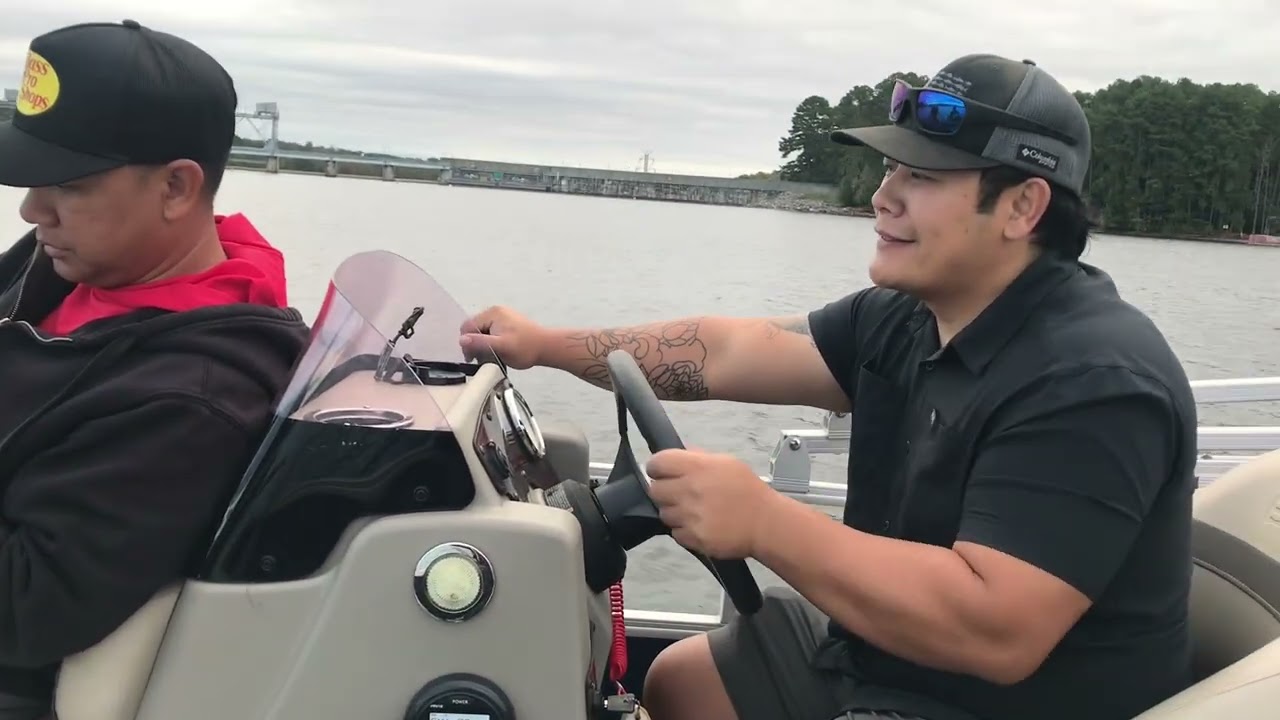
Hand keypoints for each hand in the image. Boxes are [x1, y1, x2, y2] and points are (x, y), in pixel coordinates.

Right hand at [458, 305, 547, 369]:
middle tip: (483, 358)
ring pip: (483, 331)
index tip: (472, 357)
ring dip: (484, 344)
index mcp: (493, 314)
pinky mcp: (508, 323)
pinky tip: (499, 351)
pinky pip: (492, 332)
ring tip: (493, 355)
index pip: (468, 326)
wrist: (546, 347)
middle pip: (474, 328)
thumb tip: (462, 340)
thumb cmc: (526, 348)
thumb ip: (480, 343)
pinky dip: (492, 342)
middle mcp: (496, 312)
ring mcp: (502, 316)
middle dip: (475, 343)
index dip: (467, 343)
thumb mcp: (500, 347)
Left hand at [645, 448, 775, 558]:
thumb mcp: (726, 462)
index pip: (656, 463)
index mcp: (696, 467)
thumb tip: (678, 455)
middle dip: (665, 492)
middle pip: (654, 490)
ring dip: (674, 513)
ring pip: (663, 513)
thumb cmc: (747, 490)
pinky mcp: (693, 538)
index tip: (665, 473)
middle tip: (680, 494)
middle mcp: (689, 490)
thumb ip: (698, 458)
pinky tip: (700, 525)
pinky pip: (675, 533)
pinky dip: (684, 531)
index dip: (658, 468)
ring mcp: (689, 516)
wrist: (766, 522)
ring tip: (694, 512)